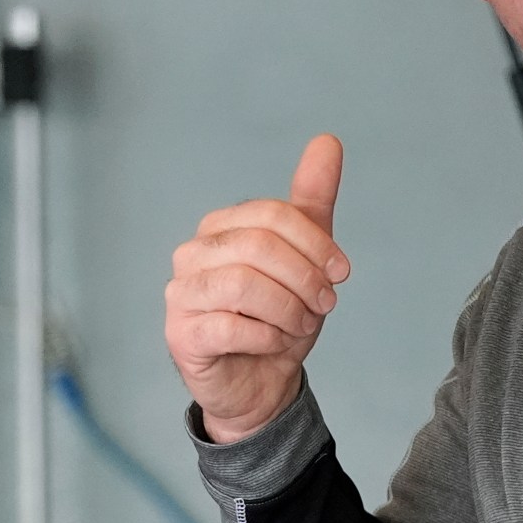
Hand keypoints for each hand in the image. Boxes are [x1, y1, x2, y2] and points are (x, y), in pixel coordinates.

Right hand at [166, 135, 352, 442]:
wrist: (260, 382)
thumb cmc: (277, 316)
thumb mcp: (305, 257)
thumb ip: (312, 202)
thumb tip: (327, 141)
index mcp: (220, 227)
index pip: (273, 215)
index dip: (316, 243)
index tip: (341, 274)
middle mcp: (192, 255)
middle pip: (259, 246)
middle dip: (305, 278)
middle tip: (325, 303)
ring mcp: (181, 295)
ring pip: (244, 286)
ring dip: (288, 309)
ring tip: (300, 325)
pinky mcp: (181, 336)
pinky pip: (231, 327)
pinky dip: (267, 337)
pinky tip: (274, 343)